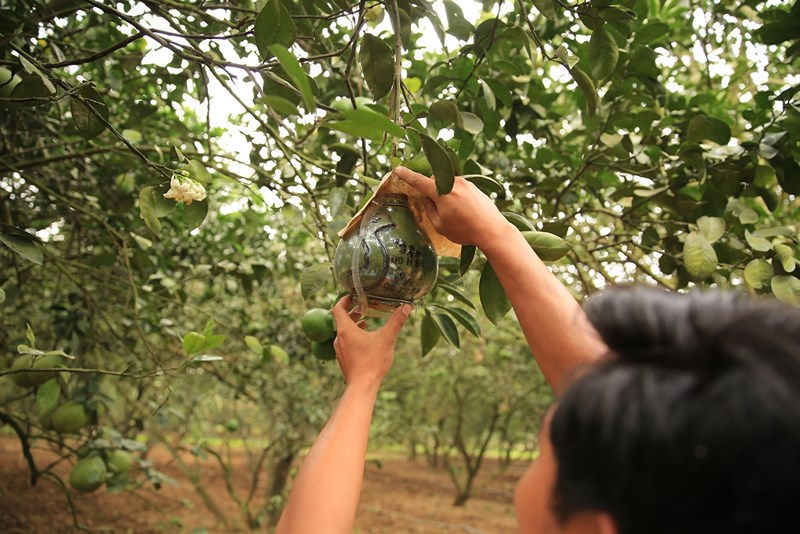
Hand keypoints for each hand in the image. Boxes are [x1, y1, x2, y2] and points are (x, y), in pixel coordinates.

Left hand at [331, 296, 411, 387]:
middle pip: (341, 321)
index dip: (344, 300)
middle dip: (353, 313)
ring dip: (354, 326)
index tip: (353, 296)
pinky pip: (346, 343)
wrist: (362, 386)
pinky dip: (354, 337)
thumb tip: (406, 307)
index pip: (338, 309)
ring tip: (366, 322)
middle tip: (363, 308)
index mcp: (345, 330)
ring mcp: (340, 351)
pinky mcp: (344, 360)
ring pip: (344, 333)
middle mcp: (339, 339)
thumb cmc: (372, 361)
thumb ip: (396, 322)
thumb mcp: (387, 338)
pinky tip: (366, 341)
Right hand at [395, 166, 509, 249]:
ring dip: (445, 194)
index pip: (419, 181)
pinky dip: (456, 196)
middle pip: (435, 181)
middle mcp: (453, 182)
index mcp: (441, 192)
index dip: (407, 176)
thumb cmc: (464, 230)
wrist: (492, 229)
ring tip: (455, 213)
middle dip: (431, 190)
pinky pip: (459, 187)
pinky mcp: (475, 187)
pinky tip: (464, 211)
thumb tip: (428, 201)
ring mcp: (466, 183)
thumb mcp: (440, 225)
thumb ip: (430, 211)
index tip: (398, 169)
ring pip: (448, 184)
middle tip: (436, 208)